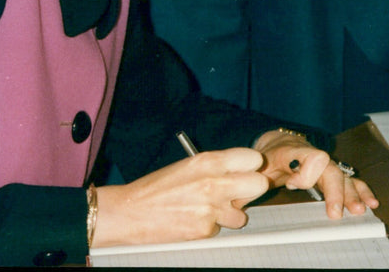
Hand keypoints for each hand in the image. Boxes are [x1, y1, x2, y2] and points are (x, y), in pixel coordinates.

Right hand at [91, 147, 267, 247]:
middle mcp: (213, 182)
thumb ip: (216, 168)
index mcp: (208, 160)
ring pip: (242, 214)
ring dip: (229, 214)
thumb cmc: (156, 188)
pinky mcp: (205, 230)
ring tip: (208, 209)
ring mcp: (211, 208)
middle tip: (236, 193)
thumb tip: (241, 172)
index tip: (246, 171)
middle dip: (250, 190)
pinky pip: (220, 229)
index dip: (251, 166)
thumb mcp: (187, 166)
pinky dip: (210, 226)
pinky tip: (193, 219)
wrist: (129, 212)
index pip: (253, 158)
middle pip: (258, 184)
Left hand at [253, 129, 378, 218]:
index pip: (308, 157)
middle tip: (336, 213)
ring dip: (352, 194)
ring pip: (342, 176)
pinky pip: (350, 180)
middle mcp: (314, 156)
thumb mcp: (259, 165)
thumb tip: (270, 190)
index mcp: (293, 152)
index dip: (304, 174)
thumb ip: (258, 178)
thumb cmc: (270, 157)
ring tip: (360, 210)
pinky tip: (371, 202)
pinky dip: (361, 191)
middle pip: (330, 170)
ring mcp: (325, 164)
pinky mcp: (332, 172)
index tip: (292, 184)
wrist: (279, 143)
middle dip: (335, 191)